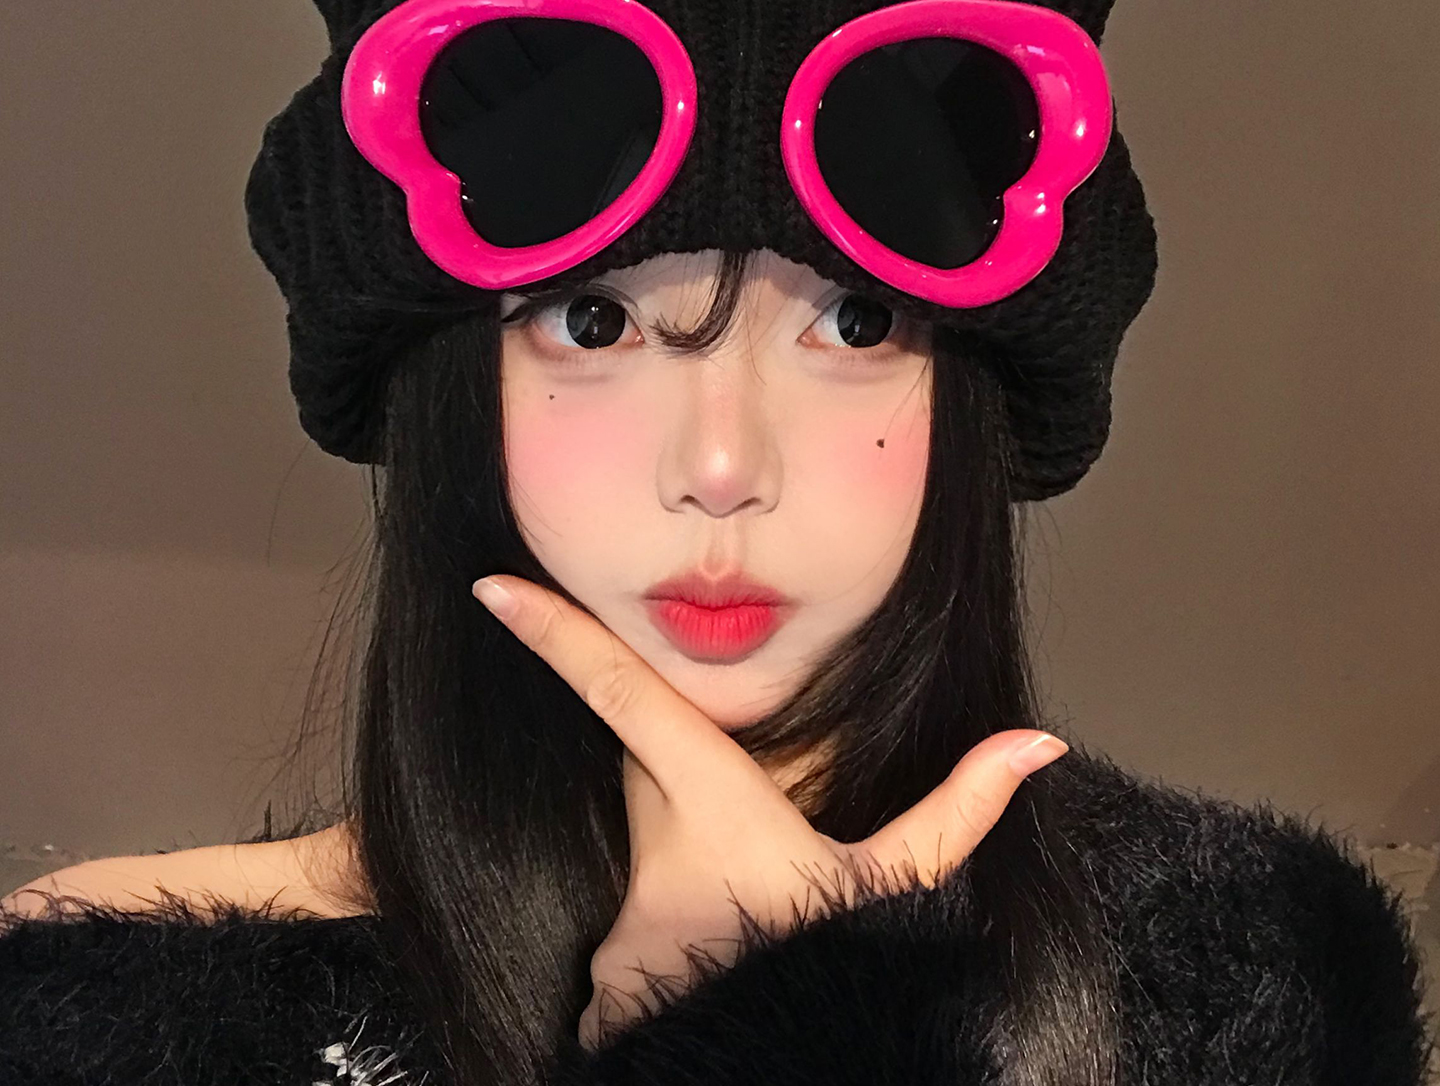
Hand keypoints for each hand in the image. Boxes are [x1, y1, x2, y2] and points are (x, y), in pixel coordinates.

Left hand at [471, 573, 1068, 1051]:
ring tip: (741, 924)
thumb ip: (957, 814)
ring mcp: (617, 926)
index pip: (624, 700)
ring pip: (643, 856)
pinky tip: (713, 965)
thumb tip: (1037, 745)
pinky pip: (631, 926)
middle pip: (645, 772)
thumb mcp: (898, 895)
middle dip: (676, 775)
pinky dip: (668, 931)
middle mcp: (652, 859)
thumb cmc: (829, 980)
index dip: (557, 636)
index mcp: (719, 812)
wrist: (769, 1063)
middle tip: (737, 834)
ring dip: (687, 871)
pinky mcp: (602, 982)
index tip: (492, 588)